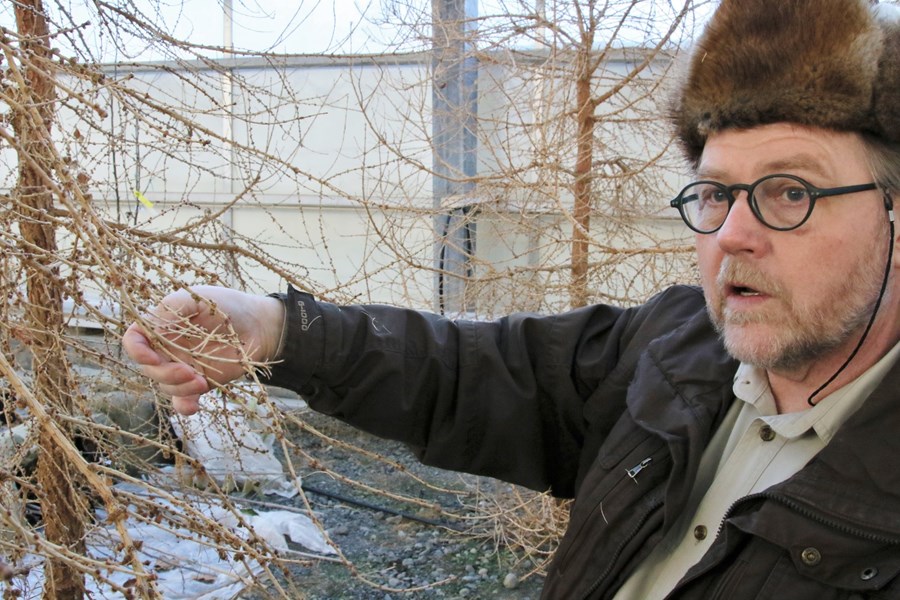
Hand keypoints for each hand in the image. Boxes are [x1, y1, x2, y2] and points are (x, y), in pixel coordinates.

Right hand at [123, 286, 284, 414]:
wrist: (258, 324)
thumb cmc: (227, 305)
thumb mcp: (197, 299)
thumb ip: (171, 311)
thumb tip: (147, 329)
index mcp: (161, 326)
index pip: (134, 340)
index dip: (136, 352)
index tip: (153, 358)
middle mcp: (167, 348)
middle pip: (149, 368)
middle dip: (165, 373)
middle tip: (189, 372)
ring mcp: (182, 367)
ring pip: (166, 386)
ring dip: (180, 387)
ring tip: (202, 381)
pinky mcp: (198, 382)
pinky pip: (182, 401)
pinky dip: (184, 406)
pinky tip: (193, 406)